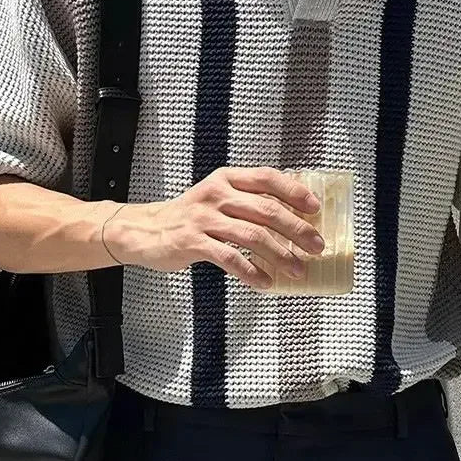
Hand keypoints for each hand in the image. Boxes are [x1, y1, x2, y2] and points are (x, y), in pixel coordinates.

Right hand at [105, 166, 325, 287]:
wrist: (144, 230)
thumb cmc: (188, 217)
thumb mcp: (217, 198)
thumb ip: (248, 201)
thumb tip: (292, 218)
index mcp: (226, 179)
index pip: (268, 178)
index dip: (295, 192)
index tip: (315, 209)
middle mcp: (217, 194)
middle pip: (267, 210)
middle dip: (297, 229)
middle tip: (316, 246)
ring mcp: (204, 218)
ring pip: (253, 235)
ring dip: (280, 255)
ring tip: (297, 269)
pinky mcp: (193, 242)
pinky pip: (229, 258)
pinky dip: (251, 272)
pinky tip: (264, 282)